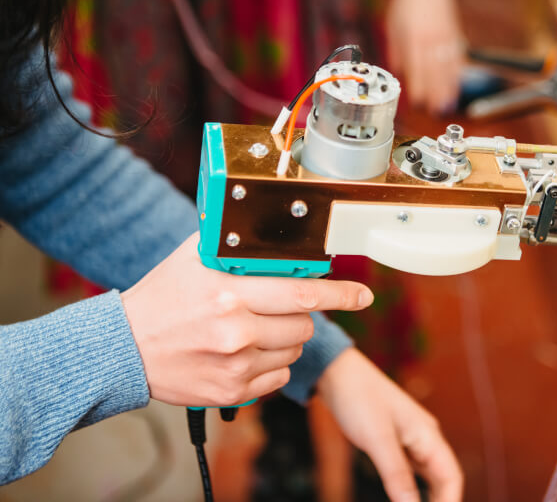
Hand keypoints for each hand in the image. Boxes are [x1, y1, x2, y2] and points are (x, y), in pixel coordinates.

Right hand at [121, 232, 372, 406]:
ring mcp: (235, 365)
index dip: (341, 294)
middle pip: (304, 325)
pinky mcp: (232, 392)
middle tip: (276, 308)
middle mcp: (236, 330)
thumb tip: (280, 232)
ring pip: (294, 352)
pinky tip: (243, 352)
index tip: (362, 295)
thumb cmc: (164, 296)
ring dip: (284, 340)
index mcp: (230, 292)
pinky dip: (270, 365)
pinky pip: (278, 377)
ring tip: (251, 329)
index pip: (303, 293)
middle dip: (300, 314)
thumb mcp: (196, 257)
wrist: (126, 347)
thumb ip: (238, 243)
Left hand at [317, 349, 462, 501]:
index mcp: (428, 434)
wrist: (337, 372)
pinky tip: (404, 499)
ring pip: (428, 477)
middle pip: (444, 480)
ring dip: (427, 499)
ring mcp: (411, 439)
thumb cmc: (359, 397)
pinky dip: (410, 489)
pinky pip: (411, 472)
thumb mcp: (377, 438)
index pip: (452, 477)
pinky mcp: (395, 442)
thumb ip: (396, 473)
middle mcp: (425, 437)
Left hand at [386, 0, 464, 114]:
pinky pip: (457, 59)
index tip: (418, 102)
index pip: (417, 68)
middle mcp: (431, 40)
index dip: (418, 87)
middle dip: (435, 94)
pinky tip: (456, 86)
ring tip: (447, 105)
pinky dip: (457, 75)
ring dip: (448, 88)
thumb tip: (399, 72)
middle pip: (435, 72)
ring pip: (448, 68)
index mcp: (413, 38)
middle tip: (434, 112)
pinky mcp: (454, 36)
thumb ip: (397, 51)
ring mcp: (445, 38)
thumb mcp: (394, 26)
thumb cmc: (407, 2)